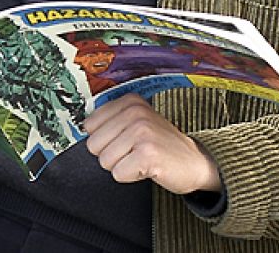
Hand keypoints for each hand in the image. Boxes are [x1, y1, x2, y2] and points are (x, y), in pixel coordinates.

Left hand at [83, 95, 221, 194]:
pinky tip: (148, 168)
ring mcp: (142, 132)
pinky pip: (118, 174)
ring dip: (122, 166)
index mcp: (130, 102)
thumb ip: (111, 120)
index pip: (89, 125)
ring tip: (141, 159)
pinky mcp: (148, 154)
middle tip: (134, 153)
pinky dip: (131, 176)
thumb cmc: (162, 145)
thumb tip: (82, 128)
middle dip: (112, 155)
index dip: (105, 140)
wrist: (196, 162)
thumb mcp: (137, 122)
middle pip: (94, 145)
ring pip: (105, 161)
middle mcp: (135, 113)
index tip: (125, 141)